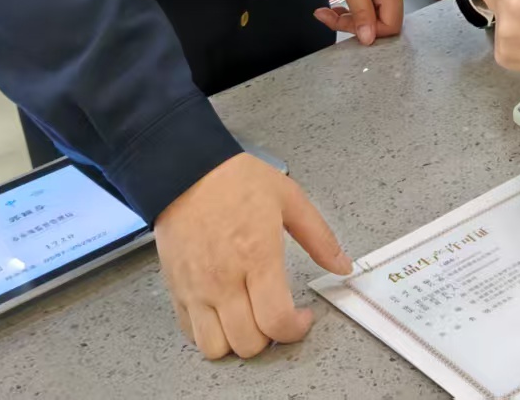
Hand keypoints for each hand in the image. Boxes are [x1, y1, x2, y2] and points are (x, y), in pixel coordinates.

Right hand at [154, 152, 352, 358]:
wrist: (186, 170)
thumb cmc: (236, 181)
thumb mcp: (290, 199)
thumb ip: (320, 238)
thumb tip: (343, 266)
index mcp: (256, 257)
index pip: (276, 320)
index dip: (295, 331)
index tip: (303, 318)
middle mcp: (223, 280)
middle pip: (248, 343)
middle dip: (271, 339)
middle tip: (278, 317)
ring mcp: (196, 288)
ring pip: (215, 348)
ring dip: (237, 343)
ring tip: (250, 321)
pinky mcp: (176, 289)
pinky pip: (191, 333)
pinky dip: (210, 334)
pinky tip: (225, 314)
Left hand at [317, 0, 409, 44]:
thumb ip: (361, 13)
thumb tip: (368, 39)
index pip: (389, 27)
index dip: (365, 31)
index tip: (341, 23)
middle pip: (382, 22)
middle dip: (354, 23)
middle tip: (330, 15)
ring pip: (377, 14)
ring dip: (354, 15)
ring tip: (333, 8)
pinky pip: (377, 3)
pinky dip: (360, 5)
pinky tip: (345, 0)